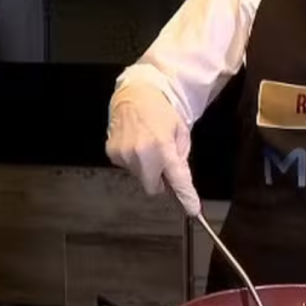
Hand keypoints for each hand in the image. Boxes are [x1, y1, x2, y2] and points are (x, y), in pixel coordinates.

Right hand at [105, 86, 199, 215]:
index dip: (186, 197)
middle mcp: (141, 154)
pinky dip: (134, 161)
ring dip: (147, 169)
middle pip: (153, 188)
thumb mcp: (180, 132)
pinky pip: (128, 168)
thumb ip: (180, 157)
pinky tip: (136, 144)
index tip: (193, 210)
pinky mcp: (112, 154)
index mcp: (162, 147)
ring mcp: (124, 155)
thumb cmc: (161, 112)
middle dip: (160, 181)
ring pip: (140, 178)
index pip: (177, 180)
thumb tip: (178, 179)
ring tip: (148, 146)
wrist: (134, 95)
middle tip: (163, 162)